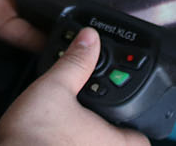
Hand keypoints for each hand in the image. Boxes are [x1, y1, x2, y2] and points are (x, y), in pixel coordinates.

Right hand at [0, 28, 148, 145]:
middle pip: (120, 142)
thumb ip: (75, 62)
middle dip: (109, 128)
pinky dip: (70, 143)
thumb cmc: (33, 136)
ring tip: (71, 123)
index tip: (124, 108)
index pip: (142, 136)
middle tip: (93, 111)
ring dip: (88, 138)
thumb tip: (88, 39)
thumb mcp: (55, 88)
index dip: (135, 120)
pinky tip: (54, 137)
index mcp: (115, 142)